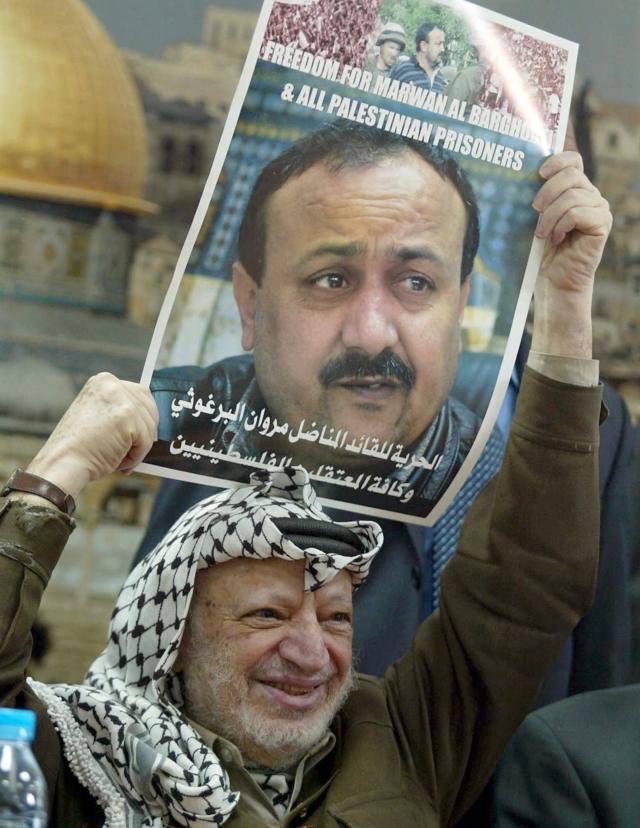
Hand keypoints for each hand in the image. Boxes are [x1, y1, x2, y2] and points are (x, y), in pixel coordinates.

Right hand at [26, 373, 158, 498]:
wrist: (64, 462)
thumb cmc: (79, 447)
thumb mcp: (98, 416)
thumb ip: (119, 410)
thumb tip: (148, 418)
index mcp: (103, 381)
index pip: (140, 393)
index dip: (144, 416)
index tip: (141, 432)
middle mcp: (112, 384)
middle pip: (149, 407)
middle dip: (146, 431)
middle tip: (134, 449)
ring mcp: (121, 399)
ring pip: (149, 426)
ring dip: (138, 447)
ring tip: (119, 458)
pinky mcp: (127, 416)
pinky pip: (146, 440)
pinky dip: (136, 456)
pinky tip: (120, 462)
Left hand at [531, 151, 611, 357]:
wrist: (553, 283)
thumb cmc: (541, 253)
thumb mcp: (534, 221)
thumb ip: (537, 198)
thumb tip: (517, 177)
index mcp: (575, 190)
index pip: (573, 161)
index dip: (557, 161)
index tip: (538, 173)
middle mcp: (591, 197)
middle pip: (572, 175)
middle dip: (547, 191)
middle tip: (533, 210)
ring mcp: (599, 210)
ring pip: (573, 196)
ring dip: (551, 215)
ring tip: (542, 233)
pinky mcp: (602, 225)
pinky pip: (579, 212)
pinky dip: (561, 224)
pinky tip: (555, 238)